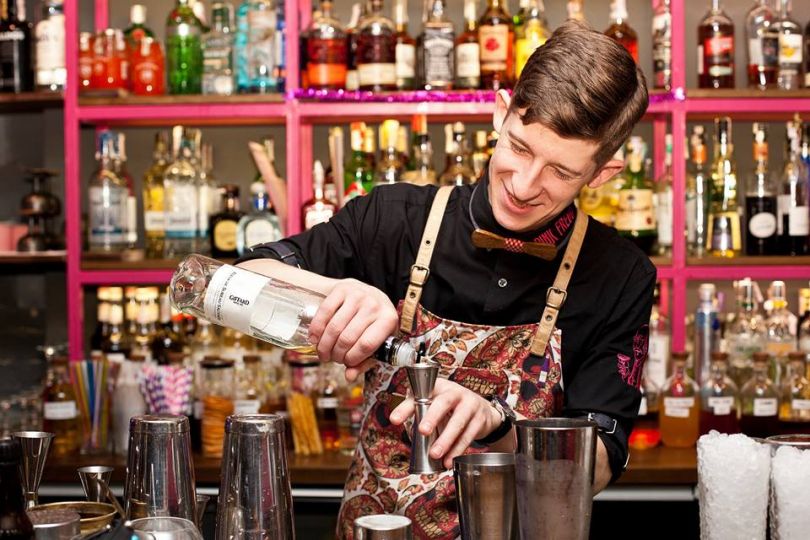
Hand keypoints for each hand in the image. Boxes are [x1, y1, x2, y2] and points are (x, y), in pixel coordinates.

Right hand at [307, 278, 398, 380]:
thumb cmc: (372, 322)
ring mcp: (358, 295)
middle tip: (332, 359)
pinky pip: (325, 312)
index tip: (346, 364)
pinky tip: (314, 339)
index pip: (367, 345)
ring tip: (323, 352)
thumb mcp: (376, 341)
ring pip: (334, 327)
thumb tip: (349, 376)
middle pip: (348, 338)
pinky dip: (316, 329)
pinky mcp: (342, 289)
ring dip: (324, 345)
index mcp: (388, 319)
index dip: (352, 359)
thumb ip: (365, 361)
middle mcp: (375, 305)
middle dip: (336, 354)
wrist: (366, 293)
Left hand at [389, 379, 503, 468]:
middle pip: (444, 402)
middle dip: (433, 417)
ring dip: (446, 439)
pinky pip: (468, 435)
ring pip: (458, 422)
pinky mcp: (480, 420)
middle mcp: (456, 392)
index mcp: (439, 386)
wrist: (482, 409)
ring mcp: (470, 405)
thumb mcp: (433, 401)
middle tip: (422, 431)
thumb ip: (414, 407)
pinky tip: (449, 460)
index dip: (407, 407)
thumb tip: (394, 420)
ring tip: (435, 454)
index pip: (420, 393)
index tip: (394, 420)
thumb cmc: (451, 405)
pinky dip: (458, 449)